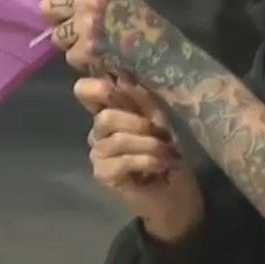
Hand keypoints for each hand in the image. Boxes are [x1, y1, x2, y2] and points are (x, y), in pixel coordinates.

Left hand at [36, 0, 166, 76]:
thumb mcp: (122, 0)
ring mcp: (86, 27)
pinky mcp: (86, 51)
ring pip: (56, 35)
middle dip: (55, 20)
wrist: (170, 61)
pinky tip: (103, 62)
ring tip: (94, 48)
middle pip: (47, 6)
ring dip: (70, 44)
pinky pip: (70, 57)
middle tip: (70, 29)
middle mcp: (91, 0)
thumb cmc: (150, 32)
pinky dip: (83, 63)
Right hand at [75, 76, 203, 241]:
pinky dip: (147, 160)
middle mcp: (99, 129)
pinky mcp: (103, 174)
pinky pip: (123, 161)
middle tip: (161, 131)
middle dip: (138, 122)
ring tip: (167, 152)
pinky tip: (161, 165)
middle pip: (105, 116)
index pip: (87, 90)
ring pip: (117, 139)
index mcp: (111, 109)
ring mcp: (98, 152)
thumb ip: (143, 99)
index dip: (93, 82)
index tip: (101, 71)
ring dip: (149, 144)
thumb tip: (125, 75)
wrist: (177, 192)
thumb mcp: (162, 119)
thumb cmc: (170, 152)